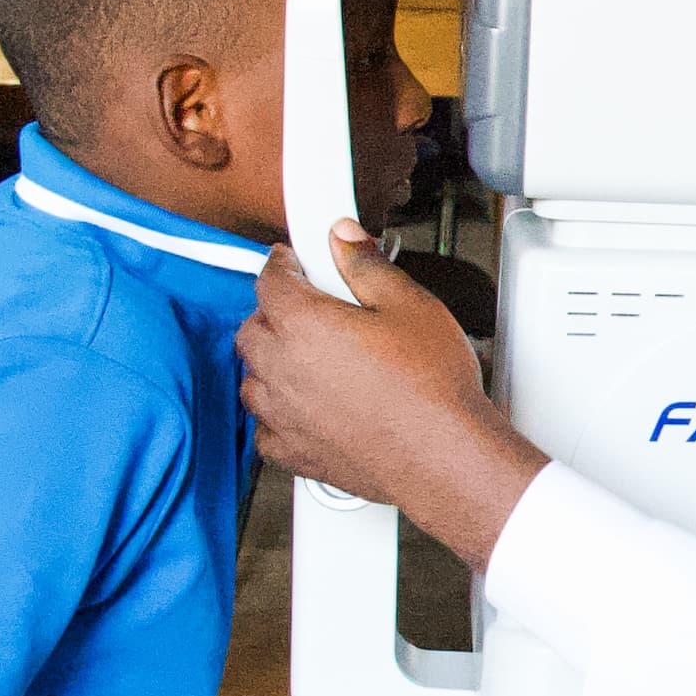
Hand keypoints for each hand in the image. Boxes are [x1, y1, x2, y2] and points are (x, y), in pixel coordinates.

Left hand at [240, 223, 545, 564]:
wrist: (443, 456)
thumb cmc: (431, 388)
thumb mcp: (409, 305)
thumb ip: (367, 266)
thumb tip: (346, 239)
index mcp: (303, 324)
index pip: (270, 279)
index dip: (284, 264)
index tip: (295, 262)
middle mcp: (283, 369)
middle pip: (252, 327)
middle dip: (274, 311)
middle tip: (307, 306)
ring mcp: (284, 414)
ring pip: (251, 377)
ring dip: (271, 361)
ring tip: (307, 355)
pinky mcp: (294, 452)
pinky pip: (265, 427)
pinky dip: (277, 412)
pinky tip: (305, 404)